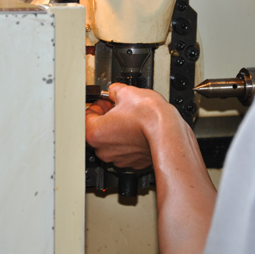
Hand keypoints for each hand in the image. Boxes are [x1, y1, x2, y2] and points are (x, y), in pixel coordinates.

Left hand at [86, 83, 216, 253]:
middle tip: (119, 107)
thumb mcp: (126, 92)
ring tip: (132, 118)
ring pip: (113, 141)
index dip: (97, 104)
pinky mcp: (133, 163)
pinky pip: (126, 150)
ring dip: (119, 130)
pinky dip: (130, 141)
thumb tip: (114, 91)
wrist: (169, 133)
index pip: (86, 115)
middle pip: (98, 130)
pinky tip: (139, 129)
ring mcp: (119, 159)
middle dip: (107, 118)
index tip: (106, 101)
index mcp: (94, 132)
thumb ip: (114, 91)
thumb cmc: (149, 116)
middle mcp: (103, 150)